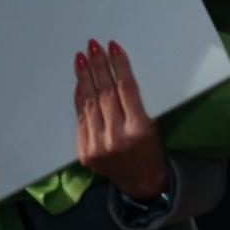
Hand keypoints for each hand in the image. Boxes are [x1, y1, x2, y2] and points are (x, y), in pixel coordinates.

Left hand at [74, 38, 168, 198]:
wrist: (141, 183)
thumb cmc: (149, 149)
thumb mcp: (149, 125)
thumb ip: (131, 103)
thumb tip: (112, 72)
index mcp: (139, 130)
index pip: (126, 89)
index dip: (119, 66)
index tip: (112, 47)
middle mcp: (116, 138)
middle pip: (105, 93)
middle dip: (98, 67)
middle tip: (93, 46)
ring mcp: (98, 146)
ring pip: (90, 104)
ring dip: (85, 78)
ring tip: (81, 58)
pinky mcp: (85, 152)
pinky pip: (81, 118)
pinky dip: (80, 98)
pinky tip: (79, 83)